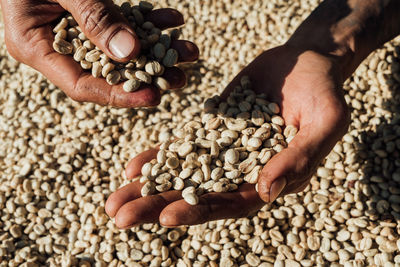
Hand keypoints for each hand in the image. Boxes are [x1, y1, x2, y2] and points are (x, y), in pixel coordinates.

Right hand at [0, 0, 198, 106]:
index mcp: (36, 48)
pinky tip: (173, 19)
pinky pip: (122, 24)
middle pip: (109, 72)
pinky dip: (148, 22)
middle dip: (149, 75)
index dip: (119, 96)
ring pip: (122, 50)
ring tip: (188, 50)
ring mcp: (76, 31)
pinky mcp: (91, 16)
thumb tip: (130, 52)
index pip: (82, 86)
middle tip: (181, 77)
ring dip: (157, 49)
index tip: (155, 97)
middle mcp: (59, 46)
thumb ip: (93, 17)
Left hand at [105, 44, 349, 227]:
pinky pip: (181, 148)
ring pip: (182, 175)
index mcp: (270, 179)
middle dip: (158, 206)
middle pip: (196, 195)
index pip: (231, 202)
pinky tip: (132, 168)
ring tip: (113, 202)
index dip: (200, 210)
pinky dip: (158, 158)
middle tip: (120, 218)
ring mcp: (222, 152)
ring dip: (148, 188)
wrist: (303, 63)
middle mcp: (241, 172)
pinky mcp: (210, 130)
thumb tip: (268, 190)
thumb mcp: (325, 121)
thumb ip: (300, 156)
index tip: (166, 216)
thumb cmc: (323, 92)